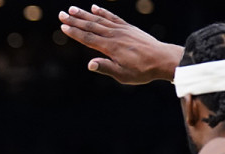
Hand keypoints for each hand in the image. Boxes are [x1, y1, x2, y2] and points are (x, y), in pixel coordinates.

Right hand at [58, 5, 184, 84]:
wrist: (162, 59)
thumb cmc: (142, 70)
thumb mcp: (123, 75)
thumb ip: (106, 68)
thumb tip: (90, 64)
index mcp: (111, 47)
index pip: (88, 38)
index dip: (75, 32)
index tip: (63, 27)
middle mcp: (115, 35)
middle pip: (91, 26)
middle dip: (75, 20)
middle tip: (61, 14)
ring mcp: (122, 29)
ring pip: (100, 19)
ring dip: (85, 14)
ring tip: (73, 9)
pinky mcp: (128, 27)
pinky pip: (113, 17)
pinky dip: (103, 11)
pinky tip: (95, 7)